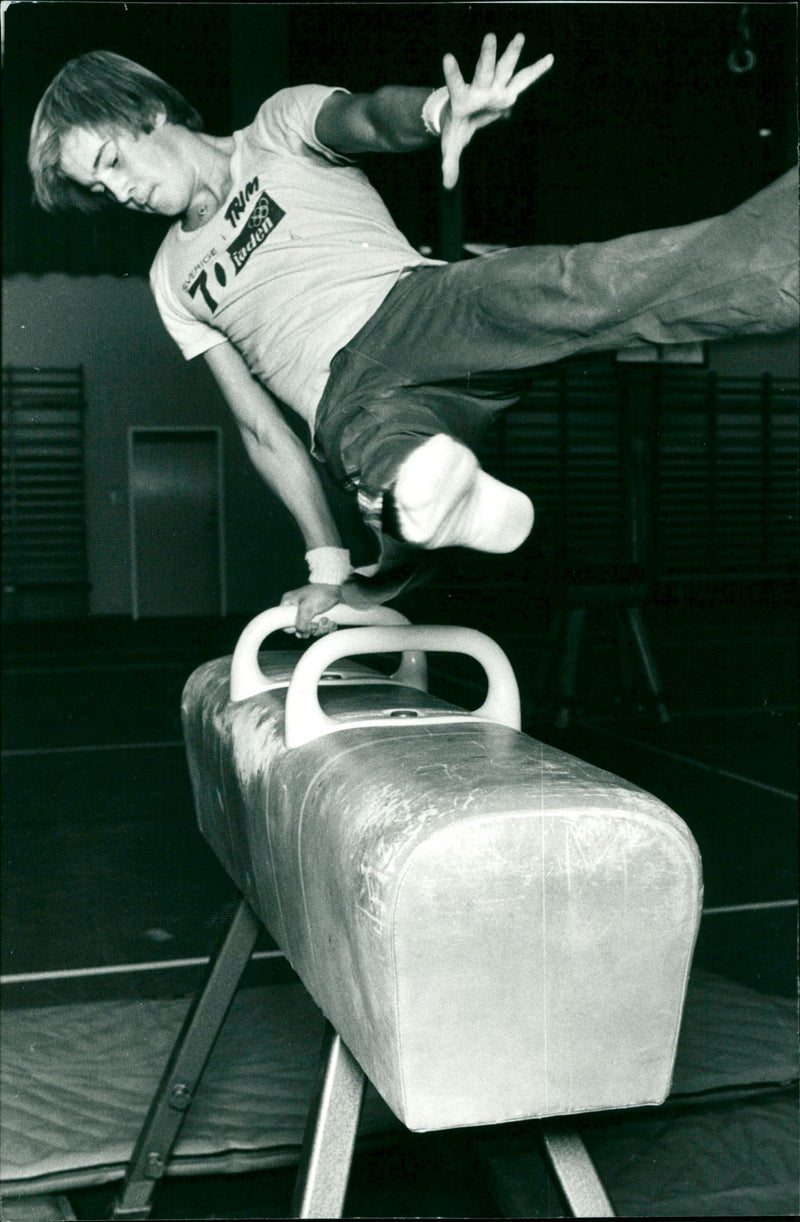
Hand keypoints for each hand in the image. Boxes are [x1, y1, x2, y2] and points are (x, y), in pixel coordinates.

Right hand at [280, 583, 340, 637]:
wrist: (340, 590)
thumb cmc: (320, 593)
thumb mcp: (306, 607)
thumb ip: (300, 623)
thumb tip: (302, 634)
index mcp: (289, 603)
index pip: (282, 621)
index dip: (292, 627)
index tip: (302, 626)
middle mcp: (298, 609)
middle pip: (299, 629)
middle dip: (310, 629)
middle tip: (316, 624)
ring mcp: (310, 614)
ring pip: (312, 630)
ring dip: (321, 628)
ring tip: (326, 620)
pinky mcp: (320, 617)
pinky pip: (322, 629)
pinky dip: (328, 628)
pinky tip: (332, 622)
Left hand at [440, 33, 553, 188]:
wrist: (464, 115)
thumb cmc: (456, 128)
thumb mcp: (451, 146)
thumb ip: (449, 163)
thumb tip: (447, 185)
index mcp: (463, 99)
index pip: (456, 84)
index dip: (452, 73)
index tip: (447, 57)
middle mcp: (480, 89)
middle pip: (484, 70)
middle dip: (487, 56)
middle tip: (490, 37)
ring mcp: (494, 88)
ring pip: (505, 69)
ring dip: (511, 53)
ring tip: (519, 36)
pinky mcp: (507, 92)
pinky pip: (524, 80)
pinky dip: (536, 70)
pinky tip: (550, 58)